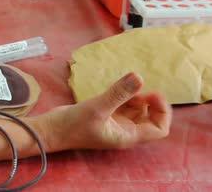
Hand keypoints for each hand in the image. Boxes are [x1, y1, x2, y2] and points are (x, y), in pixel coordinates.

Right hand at [42, 72, 171, 151]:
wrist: (49, 130)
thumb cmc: (73, 125)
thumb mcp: (97, 107)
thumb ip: (118, 92)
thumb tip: (139, 76)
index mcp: (128, 136)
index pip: (159, 129)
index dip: (162, 111)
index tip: (151, 94)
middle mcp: (125, 131)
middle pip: (150, 118)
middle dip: (148, 102)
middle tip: (136, 87)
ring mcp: (115, 123)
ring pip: (136, 110)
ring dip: (135, 96)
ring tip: (123, 86)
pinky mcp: (105, 115)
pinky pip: (122, 104)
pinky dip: (123, 95)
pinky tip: (114, 86)